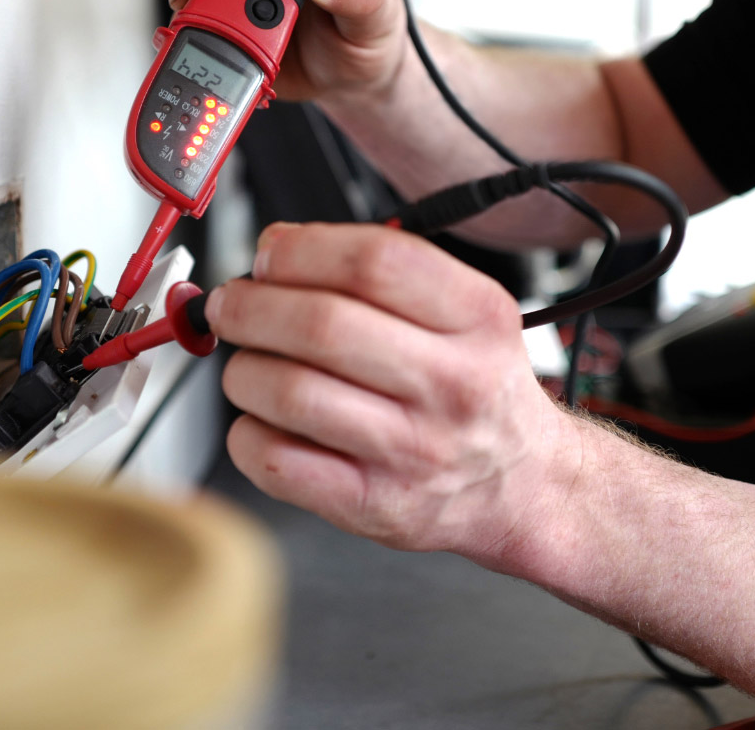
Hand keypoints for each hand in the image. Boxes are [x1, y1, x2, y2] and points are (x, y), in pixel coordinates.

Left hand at [207, 222, 583, 559]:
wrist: (523, 484)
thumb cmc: (477, 390)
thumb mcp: (468, 312)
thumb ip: (384, 274)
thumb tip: (277, 250)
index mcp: (477, 318)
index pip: (374, 261)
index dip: (299, 248)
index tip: (268, 253)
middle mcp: (451, 383)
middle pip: (321, 325)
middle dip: (250, 306)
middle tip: (231, 306)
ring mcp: (412, 450)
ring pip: (288, 392)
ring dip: (243, 369)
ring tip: (249, 364)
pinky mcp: (373, 504)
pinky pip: (276, 462)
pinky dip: (246, 433)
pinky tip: (262, 421)